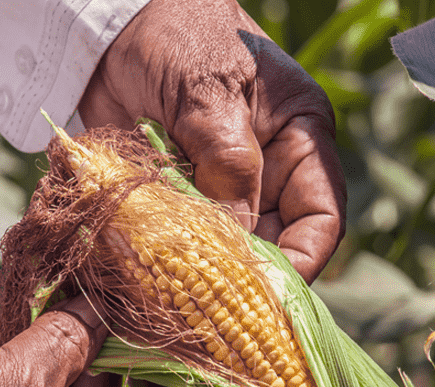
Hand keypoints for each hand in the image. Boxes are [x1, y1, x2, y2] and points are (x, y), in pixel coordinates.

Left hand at [78, 0, 345, 283]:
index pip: (322, 218)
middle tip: (216, 309)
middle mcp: (270, 172)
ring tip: (183, 296)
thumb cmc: (174, 35)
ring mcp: (225, 187)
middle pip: (276, 243)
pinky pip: (190, 239)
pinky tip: (157, 273)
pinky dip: (175, 259)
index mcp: (299, 140)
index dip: (303, 261)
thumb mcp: (208, 93)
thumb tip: (235, 239)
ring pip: (231, 247)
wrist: (112, 28)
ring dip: (209, 272)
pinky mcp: (184, 196)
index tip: (269, 296)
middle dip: (250, 277)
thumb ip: (228, 164)